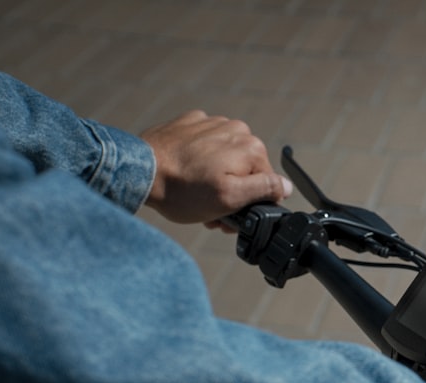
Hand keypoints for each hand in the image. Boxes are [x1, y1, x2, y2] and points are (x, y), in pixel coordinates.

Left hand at [140, 110, 292, 225]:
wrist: (139, 171)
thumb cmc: (183, 190)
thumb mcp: (230, 199)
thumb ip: (265, 189)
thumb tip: (286, 186)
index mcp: (251, 147)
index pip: (265, 183)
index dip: (249, 204)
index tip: (228, 217)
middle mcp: (236, 129)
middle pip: (245, 169)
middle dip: (232, 191)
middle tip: (209, 210)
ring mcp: (211, 122)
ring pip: (225, 158)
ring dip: (216, 177)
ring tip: (194, 192)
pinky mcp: (190, 122)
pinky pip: (204, 145)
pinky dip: (199, 161)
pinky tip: (185, 173)